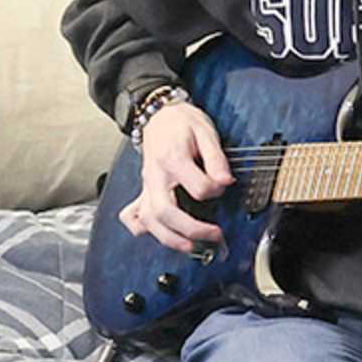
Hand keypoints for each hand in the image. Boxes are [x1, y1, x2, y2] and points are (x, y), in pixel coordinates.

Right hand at [120, 100, 228, 255]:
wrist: (158, 114)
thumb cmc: (182, 123)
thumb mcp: (205, 132)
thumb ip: (216, 159)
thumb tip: (225, 181)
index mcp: (172, 158)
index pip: (197, 188)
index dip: (216, 190)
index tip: (223, 186)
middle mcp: (155, 175)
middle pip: (165, 212)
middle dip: (191, 230)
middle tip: (214, 234)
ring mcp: (147, 186)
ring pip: (149, 220)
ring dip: (170, 238)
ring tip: (191, 246)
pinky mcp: (144, 192)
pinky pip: (136, 217)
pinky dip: (146, 230)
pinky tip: (162, 235)